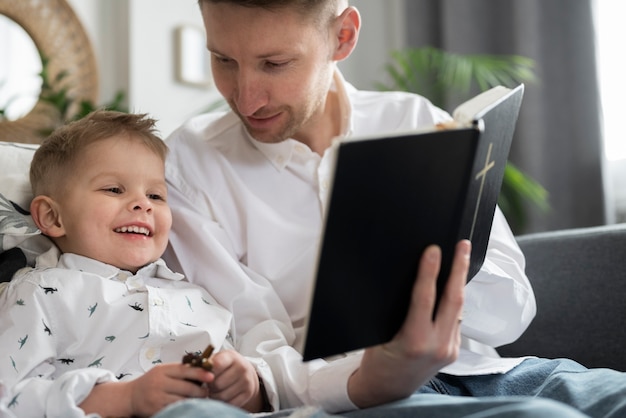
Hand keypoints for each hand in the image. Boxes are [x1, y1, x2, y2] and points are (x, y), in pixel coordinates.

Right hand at [80, 363, 211, 416]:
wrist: (130, 396)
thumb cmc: (150, 382)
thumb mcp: (162, 371)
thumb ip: (179, 370)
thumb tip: (202, 369)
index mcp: (162, 370)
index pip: (184, 370)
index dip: (200, 373)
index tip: (211, 376)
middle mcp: (159, 383)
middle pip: (186, 387)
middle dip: (200, 390)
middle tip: (207, 391)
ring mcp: (157, 398)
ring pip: (182, 400)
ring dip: (194, 401)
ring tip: (200, 400)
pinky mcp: (156, 410)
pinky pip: (175, 409)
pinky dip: (185, 408)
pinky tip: (189, 407)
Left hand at [208, 349, 263, 411]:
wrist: (246, 373)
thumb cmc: (226, 366)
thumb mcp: (219, 358)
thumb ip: (207, 363)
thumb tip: (195, 371)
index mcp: (232, 357)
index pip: (216, 365)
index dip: (206, 372)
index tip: (203, 375)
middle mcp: (242, 368)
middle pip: (217, 384)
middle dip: (209, 387)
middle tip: (208, 385)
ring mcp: (246, 381)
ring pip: (222, 396)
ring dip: (214, 396)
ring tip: (213, 391)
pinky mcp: (248, 393)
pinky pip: (229, 404)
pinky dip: (222, 403)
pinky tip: (221, 396)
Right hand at [347, 240, 469, 407]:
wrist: (388, 389)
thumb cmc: (378, 361)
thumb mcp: (379, 334)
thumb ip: (398, 311)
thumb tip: (409, 279)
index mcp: (413, 341)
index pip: (424, 298)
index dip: (429, 271)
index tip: (433, 250)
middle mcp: (436, 346)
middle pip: (453, 299)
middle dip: (459, 268)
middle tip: (461, 246)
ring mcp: (448, 349)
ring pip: (458, 308)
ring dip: (460, 281)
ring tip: (461, 258)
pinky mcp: (453, 351)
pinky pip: (456, 319)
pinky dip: (455, 300)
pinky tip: (454, 285)